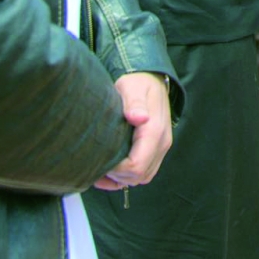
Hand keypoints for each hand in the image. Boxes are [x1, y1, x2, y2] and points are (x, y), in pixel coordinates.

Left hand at [94, 72, 172, 190]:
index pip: (136, 166)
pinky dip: (129, 176)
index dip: (116, 170)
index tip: (101, 160)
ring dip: (122, 178)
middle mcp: (162, 143)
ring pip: (142, 178)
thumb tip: (138, 117)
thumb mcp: (132, 88)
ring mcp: (161, 148)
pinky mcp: (157, 150)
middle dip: (117, 176)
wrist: (153, 80)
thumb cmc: (138, 84)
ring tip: (103, 168)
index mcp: (155, 131)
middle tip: (97, 165)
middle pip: (138, 176)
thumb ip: (134, 103)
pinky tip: (113, 170)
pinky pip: (145, 173)